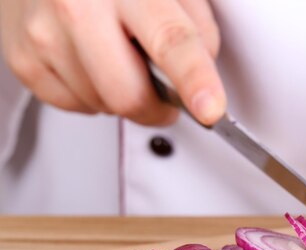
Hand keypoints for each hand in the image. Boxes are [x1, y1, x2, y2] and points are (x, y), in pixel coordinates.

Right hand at [0, 0, 224, 125]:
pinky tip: (90, 61)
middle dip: (157, 109)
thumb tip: (202, 79)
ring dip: (121, 96)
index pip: (170, 38)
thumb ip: (195, 27)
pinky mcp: (22, 57)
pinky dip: (92, 95)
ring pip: (102, 105)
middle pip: (128, 94)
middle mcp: (78, 4)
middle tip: (166, 96)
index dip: (195, 79)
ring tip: (117, 56)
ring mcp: (43, 32)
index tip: (210, 110)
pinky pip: (74, 107)